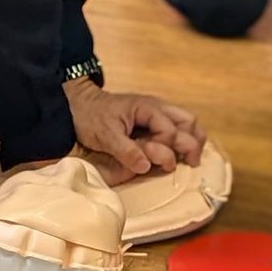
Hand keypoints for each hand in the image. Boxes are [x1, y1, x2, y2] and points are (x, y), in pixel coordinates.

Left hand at [63, 79, 205, 184]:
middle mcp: (158, 107)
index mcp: (147, 108)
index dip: (164, 147)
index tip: (152, 158)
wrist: (80, 104)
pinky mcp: (154, 117)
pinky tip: (180, 152)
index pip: (169, 130)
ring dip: (192, 139)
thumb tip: (147, 166)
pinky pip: (177, 124)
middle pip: (188, 121)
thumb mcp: (105, 136)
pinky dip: (184, 137)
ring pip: (187, 121)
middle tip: (191, 164)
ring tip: (191, 160)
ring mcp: (158, 110)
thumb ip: (126, 151)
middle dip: (192, 143)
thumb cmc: (92, 118)